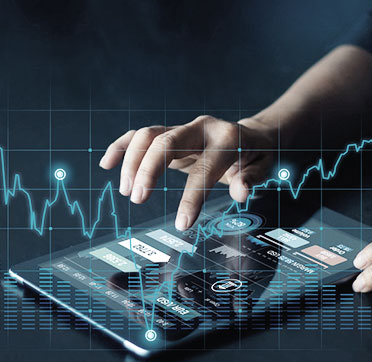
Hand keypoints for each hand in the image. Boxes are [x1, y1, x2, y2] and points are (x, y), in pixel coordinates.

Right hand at [99, 115, 275, 230]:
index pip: (205, 168)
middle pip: (167, 142)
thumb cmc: (255, 156)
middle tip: (137, 198)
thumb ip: (251, 178)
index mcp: (227, 138)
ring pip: (148, 135)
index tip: (182, 223)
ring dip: (132, 162)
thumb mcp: (263, 167)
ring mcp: (183, 128)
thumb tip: (242, 192)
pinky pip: (140, 135)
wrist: (249, 135)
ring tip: (126, 191)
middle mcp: (201, 128)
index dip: (192, 196)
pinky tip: (107, 163)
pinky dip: (122, 147)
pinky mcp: (169, 133)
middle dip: (149, 170)